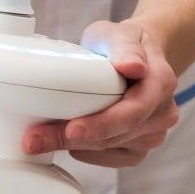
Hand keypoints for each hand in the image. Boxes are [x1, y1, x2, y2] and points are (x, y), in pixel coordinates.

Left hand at [21, 20, 178, 166]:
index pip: (132, 112)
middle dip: (70, 139)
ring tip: (41, 136)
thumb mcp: (118, 34)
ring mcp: (151, 135)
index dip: (100, 124)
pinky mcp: (137, 150)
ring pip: (107, 149)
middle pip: (114, 135)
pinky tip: (68, 138)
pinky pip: (108, 159)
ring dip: (71, 146)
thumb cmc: (120, 46)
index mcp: (160, 84)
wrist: (134, 60)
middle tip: (33, 140)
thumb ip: (124, 47)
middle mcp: (161, 113)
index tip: (71, 130)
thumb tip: (132, 66)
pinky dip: (84, 152)